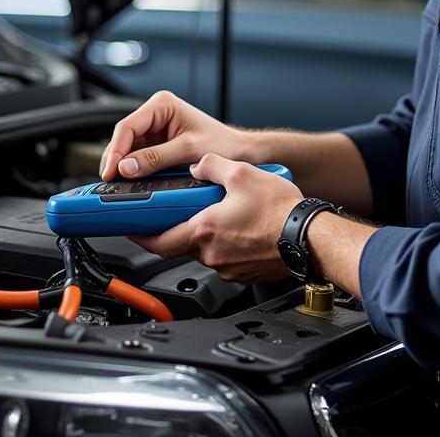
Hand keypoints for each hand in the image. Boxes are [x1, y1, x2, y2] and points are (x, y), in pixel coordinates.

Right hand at [99, 90, 247, 180]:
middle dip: (116, 160)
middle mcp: (156, 113)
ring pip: (128, 148)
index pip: (127, 126)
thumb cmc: (222, 144)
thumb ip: (156, 158)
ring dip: (123, 166)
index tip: (111, 172)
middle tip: (111, 182)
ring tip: (118, 184)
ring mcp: (155, 128)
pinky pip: (138, 156)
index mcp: (162, 104)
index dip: (115, 150)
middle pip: (124, 137)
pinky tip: (131, 181)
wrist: (238, 152)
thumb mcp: (188, 150)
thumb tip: (127, 167)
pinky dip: (133, 169)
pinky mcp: (157, 143)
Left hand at [132, 154, 302, 283]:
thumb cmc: (280, 211)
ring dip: (207, 235)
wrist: (308, 237)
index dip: (141, 234)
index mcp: (205, 229)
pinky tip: (242, 228)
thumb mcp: (241, 173)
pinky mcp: (244, 273)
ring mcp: (228, 267)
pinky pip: (226, 258)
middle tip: (177, 216)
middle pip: (181, 245)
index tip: (132, 228)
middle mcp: (212, 253)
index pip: (158, 240)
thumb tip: (199, 166)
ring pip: (205, 251)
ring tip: (224, 214)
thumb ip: (212, 166)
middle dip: (176, 230)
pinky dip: (227, 244)